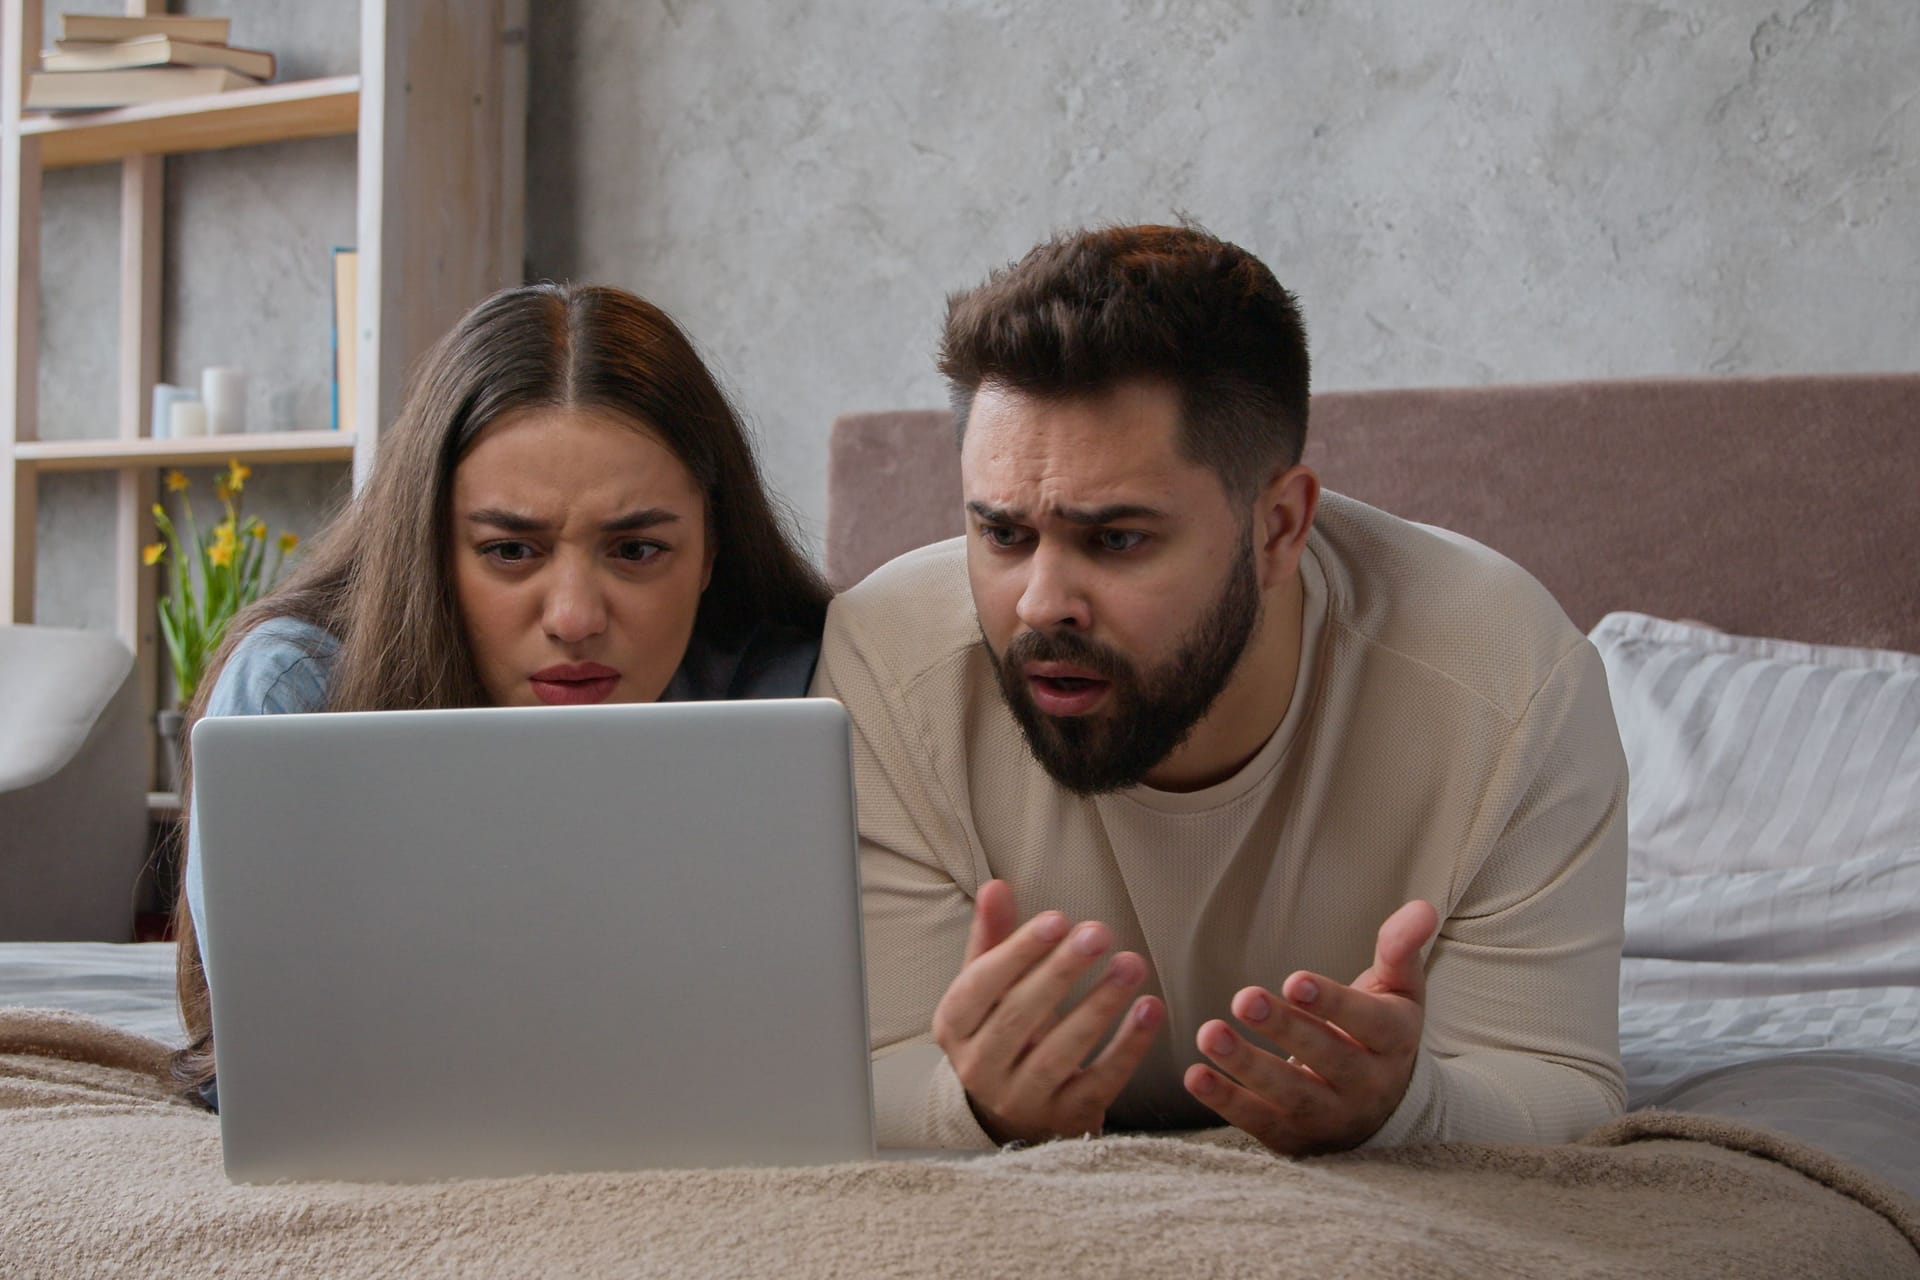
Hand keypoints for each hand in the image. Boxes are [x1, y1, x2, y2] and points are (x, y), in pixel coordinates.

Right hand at [930, 879, 1163, 1144]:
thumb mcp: (989, 988)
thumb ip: (994, 938)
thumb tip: (996, 887)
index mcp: (954, 1027)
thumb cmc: (1002, 1031)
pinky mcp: (1066, 1119)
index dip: (1018, 952)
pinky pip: (1101, 1081)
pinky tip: (1150, 1009)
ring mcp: (1022, 1099)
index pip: (980, 986)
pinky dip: (1128, 1046)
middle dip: (1062, 972)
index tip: (1057, 918)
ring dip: (1099, 1005)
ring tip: (1131, 964)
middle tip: (1098, 932)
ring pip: (1060, 1052)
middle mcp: (979, 1068)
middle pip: (1019, 1017)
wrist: (1017, 1114)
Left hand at [1184, 899, 1439, 1155]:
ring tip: (1209, 1034)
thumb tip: (1423, 907)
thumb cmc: (1380, 1032)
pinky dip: (1227, 1103)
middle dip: (1285, 1029)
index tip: (1294, 980)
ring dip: (1248, 1066)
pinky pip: (1261, 1124)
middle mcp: (1368, 1086)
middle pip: (1328, 1058)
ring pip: (1292, 1096)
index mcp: (1395, 1042)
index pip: (1370, 1024)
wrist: (1384, 1110)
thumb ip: (1401, 949)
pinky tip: (1195, 1075)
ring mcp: (1332, 1119)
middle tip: (1244, 998)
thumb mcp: (1399, 991)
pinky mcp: (1296, 1140)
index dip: (1333, 1004)